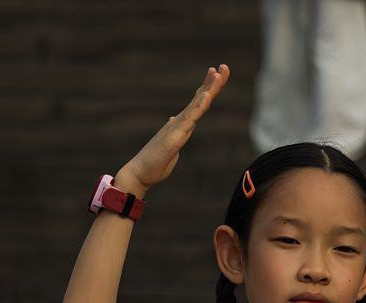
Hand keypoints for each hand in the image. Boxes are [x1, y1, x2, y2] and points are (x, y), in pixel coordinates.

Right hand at [117, 64, 229, 193]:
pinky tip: (207, 96)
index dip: (208, 88)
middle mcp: (180, 121)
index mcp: (182, 123)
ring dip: (208, 88)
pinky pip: (190, 119)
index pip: (199, 102)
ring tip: (217, 73)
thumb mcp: (172, 144)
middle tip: (224, 66)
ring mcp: (178, 126)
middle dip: (213, 82)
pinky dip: (199, 106)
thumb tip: (175, 120)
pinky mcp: (175, 135)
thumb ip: (176, 131)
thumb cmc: (155, 161)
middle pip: (201, 98)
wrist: (140, 173)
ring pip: (197, 104)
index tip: (217, 73)